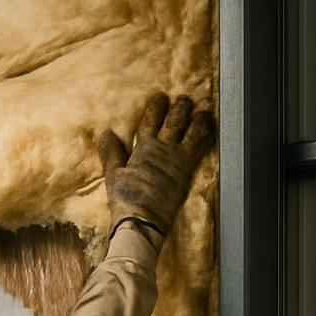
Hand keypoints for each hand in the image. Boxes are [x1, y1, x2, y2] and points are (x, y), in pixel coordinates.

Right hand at [98, 94, 214, 239]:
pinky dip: (206, 136)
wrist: (142, 218)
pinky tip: (210, 130)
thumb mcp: (113, 175)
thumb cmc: (125, 198)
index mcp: (143, 149)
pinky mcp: (188, 170)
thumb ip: (111, 153)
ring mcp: (178, 159)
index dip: (155, 108)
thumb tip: (106, 133)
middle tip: (184, 98)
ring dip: (197, 119)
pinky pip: (200, 148)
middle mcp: (162, 149)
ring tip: (203, 110)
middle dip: (179, 109)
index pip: (150, 122)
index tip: (160, 97)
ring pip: (190, 132)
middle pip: (173, 123)